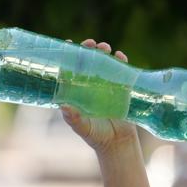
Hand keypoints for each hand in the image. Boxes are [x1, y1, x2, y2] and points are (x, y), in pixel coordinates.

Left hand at [61, 39, 138, 155]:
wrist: (118, 144)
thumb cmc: (95, 135)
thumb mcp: (82, 127)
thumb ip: (73, 118)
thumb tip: (63, 106)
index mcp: (77, 90)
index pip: (71, 68)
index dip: (69, 54)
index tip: (69, 42)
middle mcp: (91, 84)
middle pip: (88, 60)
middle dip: (88, 48)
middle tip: (90, 43)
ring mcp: (107, 84)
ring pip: (104, 62)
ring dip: (104, 51)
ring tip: (105, 48)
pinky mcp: (122, 88)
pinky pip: (122, 70)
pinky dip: (122, 61)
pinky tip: (121, 57)